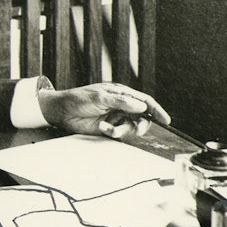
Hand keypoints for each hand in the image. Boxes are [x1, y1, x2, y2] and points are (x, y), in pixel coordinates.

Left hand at [37, 83, 170, 138]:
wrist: (61, 111)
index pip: (144, 100)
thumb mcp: (101, 97)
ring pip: (131, 127)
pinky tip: (102, 127)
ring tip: (110, 129)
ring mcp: (115, 116)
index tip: (165, 120)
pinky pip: (118, 132)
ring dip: (123, 130)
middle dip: (142, 124)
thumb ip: (122, 102)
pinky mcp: (108, 127)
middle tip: (138, 130)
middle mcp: (121, 105)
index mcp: (121, 93)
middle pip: (141, 116)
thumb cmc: (79, 99)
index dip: (156, 109)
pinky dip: (112, 132)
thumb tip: (142, 107)